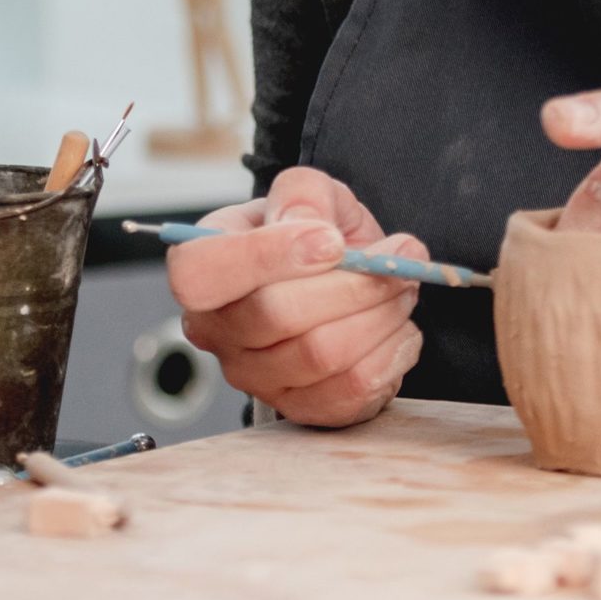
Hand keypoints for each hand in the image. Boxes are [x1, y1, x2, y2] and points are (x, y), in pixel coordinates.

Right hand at [165, 166, 425, 426]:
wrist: (345, 281)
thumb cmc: (316, 235)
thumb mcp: (310, 192)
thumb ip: (302, 194)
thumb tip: (308, 228)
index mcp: (204, 265)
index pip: (199, 273)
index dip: (264, 256)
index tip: (331, 241)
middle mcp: (217, 329)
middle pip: (276, 314)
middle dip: (353, 283)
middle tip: (396, 261)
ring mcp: (254, 376)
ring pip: (322, 354)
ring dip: (380, 315)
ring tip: (401, 288)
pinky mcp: (299, 407)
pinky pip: (350, 390)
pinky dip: (389, 354)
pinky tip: (397, 329)